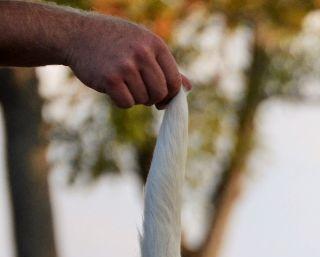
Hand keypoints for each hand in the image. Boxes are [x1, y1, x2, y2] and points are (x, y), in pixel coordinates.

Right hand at [64, 13, 189, 108]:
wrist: (76, 34)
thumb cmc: (114, 41)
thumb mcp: (142, 45)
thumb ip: (165, 66)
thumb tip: (188, 88)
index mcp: (155, 44)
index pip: (174, 81)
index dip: (170, 95)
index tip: (162, 98)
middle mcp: (142, 53)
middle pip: (160, 93)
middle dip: (152, 98)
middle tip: (139, 91)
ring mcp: (126, 66)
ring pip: (143, 99)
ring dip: (135, 98)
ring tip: (123, 83)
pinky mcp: (110, 78)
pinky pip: (127, 103)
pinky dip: (121, 101)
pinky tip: (112, 88)